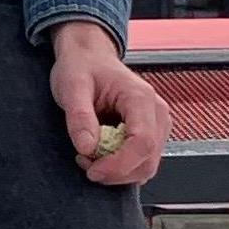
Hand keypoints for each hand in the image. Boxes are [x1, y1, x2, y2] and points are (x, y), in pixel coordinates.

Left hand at [48, 23, 167, 187]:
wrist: (89, 56)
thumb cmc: (83, 66)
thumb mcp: (72, 85)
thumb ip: (79, 116)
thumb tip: (88, 148)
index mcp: (141, 97)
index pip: (143, 143)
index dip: (120, 165)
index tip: (93, 171)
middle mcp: (156, 113)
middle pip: (147, 160)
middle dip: (116, 172)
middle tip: (85, 164)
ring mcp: (157, 125)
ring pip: (146, 166)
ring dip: (118, 172)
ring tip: (89, 157)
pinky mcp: (150, 134)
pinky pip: (141, 162)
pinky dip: (121, 168)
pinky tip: (101, 156)